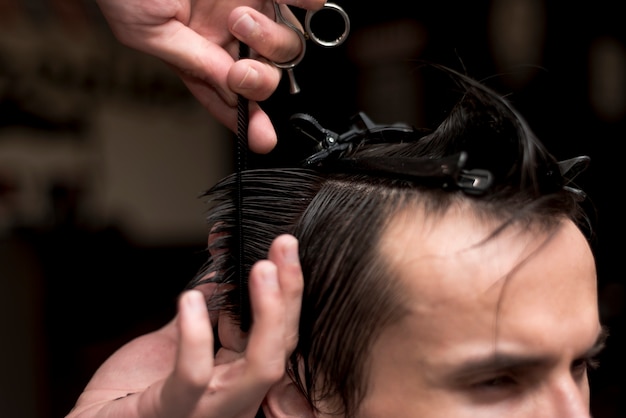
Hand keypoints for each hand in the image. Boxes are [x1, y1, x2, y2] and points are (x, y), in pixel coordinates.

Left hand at [66, 234, 302, 416]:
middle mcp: (236, 396)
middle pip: (282, 346)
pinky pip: (192, 376)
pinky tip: (190, 298)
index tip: (283, 249)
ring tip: (261, 268)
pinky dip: (195, 336)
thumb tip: (223, 275)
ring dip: (267, 313)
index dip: (287, 291)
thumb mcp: (177, 341)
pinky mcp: (172, 411)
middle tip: (284, 247)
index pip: (280, 334)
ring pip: (260, 366)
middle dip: (288, 293)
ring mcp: (209, 408)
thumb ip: (203, 314)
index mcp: (239, 376)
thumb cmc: (133, 388)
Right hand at [95, 0, 325, 152]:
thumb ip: (194, 63)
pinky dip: (307, 1)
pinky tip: (310, 4)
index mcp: (198, 56)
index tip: (263, 140)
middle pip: (264, 77)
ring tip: (241, 17)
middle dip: (259, 82)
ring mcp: (247, 9)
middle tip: (241, 70)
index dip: (247, 121)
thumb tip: (231, 91)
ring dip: (272, 40)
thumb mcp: (150, 32)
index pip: (228, 97)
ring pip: (284, 45)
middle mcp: (227, 37)